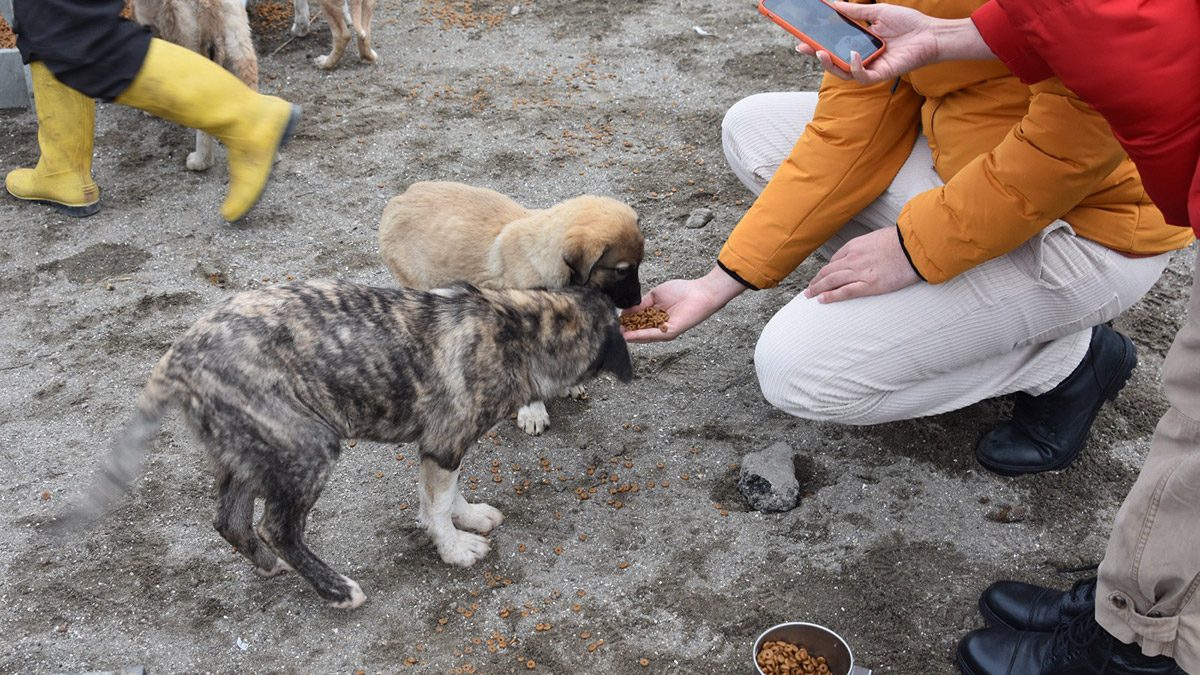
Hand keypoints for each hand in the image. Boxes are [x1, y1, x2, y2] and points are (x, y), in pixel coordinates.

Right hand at [621, 267, 745, 342]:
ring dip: (630, 336)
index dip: (626, 321)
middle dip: (625, 331)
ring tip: (617, 335)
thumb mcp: (655, 295)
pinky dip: (640, 336)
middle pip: (638, 330)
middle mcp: (658, 325)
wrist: (700, 293)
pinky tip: (628, 335)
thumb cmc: (682, 291)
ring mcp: (664, 330)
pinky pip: (652, 335)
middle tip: (611, 330)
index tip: (614, 320)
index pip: (637, 320)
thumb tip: (625, 310)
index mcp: (655, 316)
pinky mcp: (670, 332)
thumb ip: (641, 303)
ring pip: (643, 335)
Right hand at [795, 3, 986, 84]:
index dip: (816, 42)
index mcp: (859, 42)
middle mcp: (862, 57)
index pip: (833, 44)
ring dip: (829, 64)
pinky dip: (855, 67)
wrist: (932, 34)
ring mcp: (871, 67)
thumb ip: (855, 11)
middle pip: (833, 61)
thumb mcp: (877, 12)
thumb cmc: (909, 24)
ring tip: (820, 52)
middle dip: (816, 54)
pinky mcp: (881, 74)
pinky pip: (862, 76)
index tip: (801, 36)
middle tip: (803, 46)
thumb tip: (834, 4)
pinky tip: (853, 54)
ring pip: (843, 72)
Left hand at [805, 227, 920, 302]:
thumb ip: (868, 246)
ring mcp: (859, 272)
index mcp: (855, 245)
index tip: (823, 276)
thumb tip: (868, 251)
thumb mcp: (879, 237)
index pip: (835, 259)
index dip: (827, 269)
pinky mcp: (869, 284)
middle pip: (828, 270)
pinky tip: (822, 300)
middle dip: (817, 280)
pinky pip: (845, 291)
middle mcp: (853, 258)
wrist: (914, 246)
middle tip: (810, 288)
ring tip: (810, 295)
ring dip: (818, 288)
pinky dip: (831, 296)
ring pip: (831, 281)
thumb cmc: (902, 241)